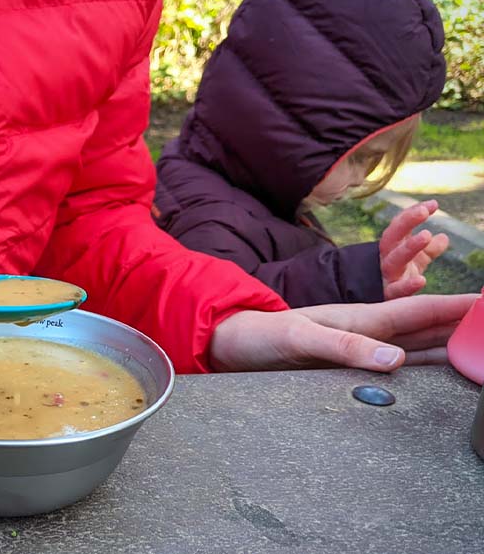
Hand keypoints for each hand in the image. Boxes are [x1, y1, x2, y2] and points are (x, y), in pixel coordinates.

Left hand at [210, 294, 475, 371]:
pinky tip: (436, 377)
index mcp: (359, 319)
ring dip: (450, 346)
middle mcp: (364, 331)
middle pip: (427, 327)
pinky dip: (423, 369)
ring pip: (416, 347)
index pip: (420, 311)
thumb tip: (396, 359)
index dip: (458, 307)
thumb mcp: (298, 340)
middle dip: (465, 325)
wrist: (226, 343)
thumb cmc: (257, 336)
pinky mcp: (343, 367)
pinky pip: (395, 367)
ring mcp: (356, 349)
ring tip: (480, 352)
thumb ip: (344, 346)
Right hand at [380, 200, 448, 298]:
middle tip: (423, 211)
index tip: (433, 204)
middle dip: (406, 222)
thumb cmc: (395, 280)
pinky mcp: (388, 296)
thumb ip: (427, 250)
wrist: (371, 306)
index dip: (413, 214)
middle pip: (392, 236)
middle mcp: (386, 259)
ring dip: (409, 247)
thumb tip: (443, 237)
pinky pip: (396, 290)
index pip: (400, 226)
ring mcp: (386, 276)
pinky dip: (407, 286)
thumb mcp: (413, 263)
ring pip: (394, 259)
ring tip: (426, 236)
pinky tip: (421, 280)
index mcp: (392, 248)